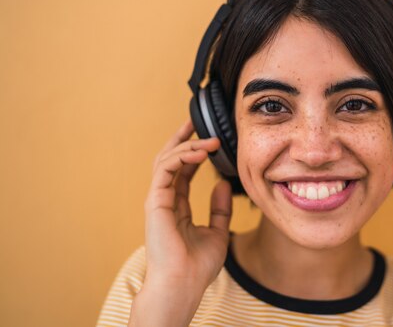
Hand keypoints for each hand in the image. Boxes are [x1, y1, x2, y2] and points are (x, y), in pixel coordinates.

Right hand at [143, 120, 231, 296]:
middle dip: (182, 139)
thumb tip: (222, 184)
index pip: (182, 171)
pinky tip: (200, 153)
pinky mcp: (155, 202)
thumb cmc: (197, 266)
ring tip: (209, 140)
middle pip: (169, 160)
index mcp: (177, 206)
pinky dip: (180, 157)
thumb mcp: (218, 232)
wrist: (184, 285)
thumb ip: (220, 208)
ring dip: (187, 146)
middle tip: (196, 122)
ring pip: (166, 160)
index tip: (208, 138)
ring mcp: (158, 200)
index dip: (193, 152)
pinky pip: (165, 169)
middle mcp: (165, 200)